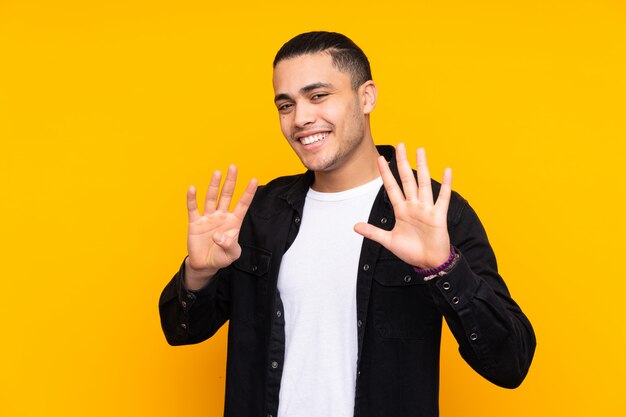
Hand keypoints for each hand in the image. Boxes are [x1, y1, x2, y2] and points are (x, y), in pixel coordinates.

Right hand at [185, 165, 257, 286]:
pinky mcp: (195, 223)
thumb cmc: (221, 257)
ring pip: (211, 198)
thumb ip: (229, 245)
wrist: (205, 265)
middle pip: (226, 195)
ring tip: (217, 173)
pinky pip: (193, 209)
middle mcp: (221, 216)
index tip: (254, 180)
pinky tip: (192, 188)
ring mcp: (208, 218)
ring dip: (214, 186)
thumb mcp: (231, 254)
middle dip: (230, 182)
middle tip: (233, 167)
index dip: (248, 193)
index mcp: (234, 222)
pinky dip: (192, 199)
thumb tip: (218, 236)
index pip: (243, 204)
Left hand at [354, 143, 451, 268]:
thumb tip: (355, 226)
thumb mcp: (388, 241)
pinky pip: (443, 197)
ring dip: (423, 166)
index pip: (392, 187)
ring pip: (424, 183)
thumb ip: (373, 232)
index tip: (380, 159)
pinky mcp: (439, 215)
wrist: (429, 262)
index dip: (386, 173)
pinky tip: (447, 170)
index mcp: (401, 210)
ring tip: (420, 150)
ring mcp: (426, 208)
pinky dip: (446, 184)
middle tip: (400, 145)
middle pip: (407, 179)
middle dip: (403, 162)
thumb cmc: (411, 251)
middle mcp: (414, 205)